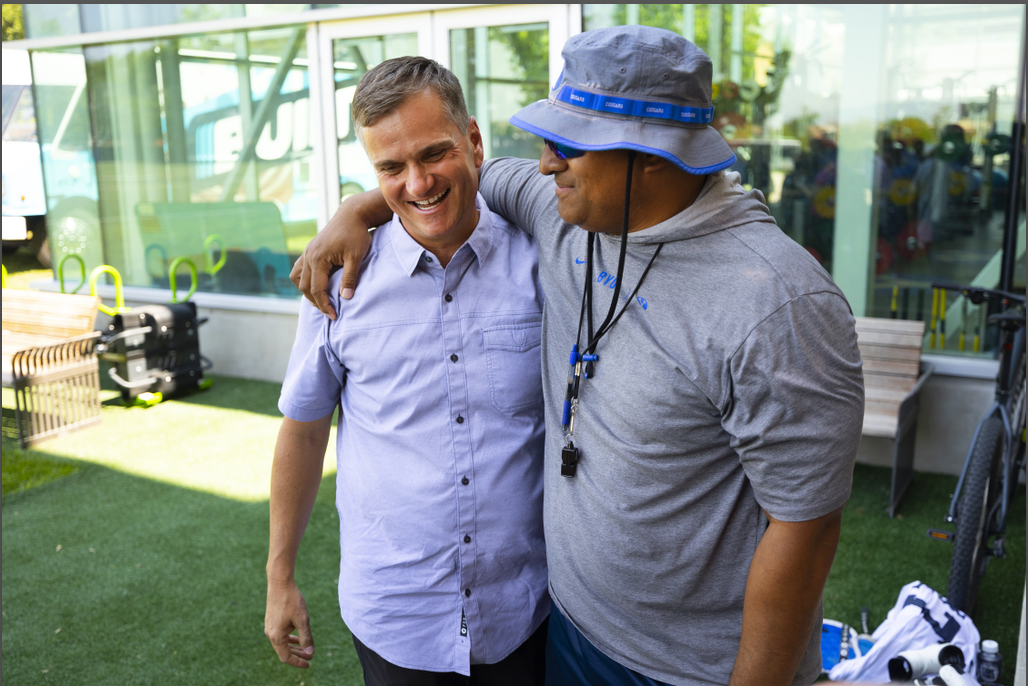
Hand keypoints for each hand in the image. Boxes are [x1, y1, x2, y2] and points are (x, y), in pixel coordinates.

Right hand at [265, 580, 314, 667]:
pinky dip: (289, 639)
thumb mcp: (303, 620)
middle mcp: (270, 634)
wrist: (280, 583)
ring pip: (282, 643)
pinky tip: (298, 637)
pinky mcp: (271, 621)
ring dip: (294, 647)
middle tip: (311, 656)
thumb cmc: (292, 601)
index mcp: (276, 636)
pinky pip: (280, 635)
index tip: (309, 663)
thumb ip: (306, 637)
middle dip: (298, 655)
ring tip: (306, 648)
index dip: (298, 662)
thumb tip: (310, 652)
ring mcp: (270, 627)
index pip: (286, 657)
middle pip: (284, 651)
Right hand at [290, 190, 386, 319]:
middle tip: (329, 313)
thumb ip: (350, 278)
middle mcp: (308, 256)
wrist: (352, 215)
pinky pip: (299, 269)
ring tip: (319, 301)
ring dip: (306, 292)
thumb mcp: (356, 257)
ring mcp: (307, 252)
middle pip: (305, 287)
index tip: (334, 316)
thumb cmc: (356, 234)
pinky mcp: (310, 250)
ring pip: (298, 278)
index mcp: (318, 258)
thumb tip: (346, 298)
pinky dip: (303, 280)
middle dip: (316, 302)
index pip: (316, 289)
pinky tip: (314, 285)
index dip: (324, 305)